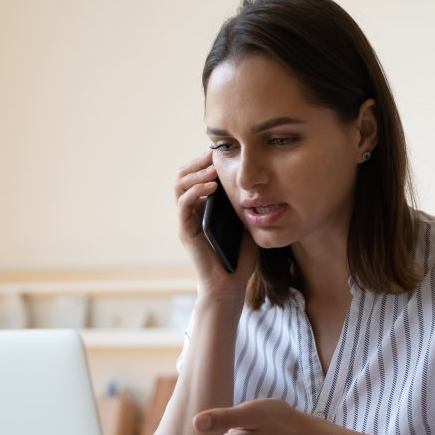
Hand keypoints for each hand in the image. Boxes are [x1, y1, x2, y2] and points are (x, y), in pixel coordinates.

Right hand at [175, 149, 256, 301]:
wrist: (231, 284)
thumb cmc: (240, 256)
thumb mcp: (246, 221)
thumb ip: (244, 202)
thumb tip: (255, 178)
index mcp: (203, 206)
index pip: (196, 175)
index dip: (205, 160)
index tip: (222, 150)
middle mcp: (191, 211)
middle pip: (183, 175)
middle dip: (198, 161)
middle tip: (214, 153)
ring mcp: (186, 220)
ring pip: (179, 185)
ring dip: (196, 172)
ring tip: (214, 168)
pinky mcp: (185, 231)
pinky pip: (183, 204)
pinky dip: (196, 190)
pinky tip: (212, 186)